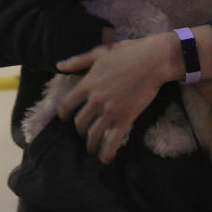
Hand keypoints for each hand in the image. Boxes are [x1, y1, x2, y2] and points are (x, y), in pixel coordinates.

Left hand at [56, 34, 178, 163]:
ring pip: (93, 134)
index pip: (66, 105)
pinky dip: (107, 152)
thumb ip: (78, 61)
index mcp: (87, 84)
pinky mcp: (125, 119)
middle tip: (83, 130)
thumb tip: (59, 66)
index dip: (63, 113)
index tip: (65, 116)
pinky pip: (112, 140)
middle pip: (79, 122)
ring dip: (90, 143)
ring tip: (91, 147)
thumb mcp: (99, 53)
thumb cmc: (126, 53)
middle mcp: (95, 100)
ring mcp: (110, 111)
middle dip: (79, 128)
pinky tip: (105, 159)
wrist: (152, 61)